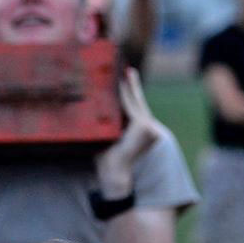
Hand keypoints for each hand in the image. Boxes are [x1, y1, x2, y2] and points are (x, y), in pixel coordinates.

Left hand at [95, 68, 161, 196]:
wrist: (113, 173)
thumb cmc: (107, 159)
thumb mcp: (108, 137)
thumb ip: (108, 124)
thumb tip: (95, 109)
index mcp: (140, 131)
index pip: (135, 108)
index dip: (131, 92)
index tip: (125, 78)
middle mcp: (149, 128)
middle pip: (137, 101)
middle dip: (132, 85)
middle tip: (127, 69)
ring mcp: (148, 126)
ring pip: (134, 101)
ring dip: (127, 85)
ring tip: (123, 71)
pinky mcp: (143, 125)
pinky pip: (130, 104)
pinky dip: (124, 92)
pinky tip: (119, 80)